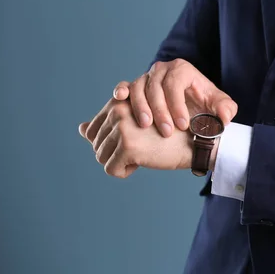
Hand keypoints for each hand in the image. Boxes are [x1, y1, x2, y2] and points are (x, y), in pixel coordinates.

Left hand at [78, 98, 193, 177]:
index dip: (110, 141)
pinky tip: (143, 162)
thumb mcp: (135, 124)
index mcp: (119, 102)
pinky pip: (111, 169)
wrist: (193, 141)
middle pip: (96, 145)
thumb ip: (108, 124)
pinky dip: (125, 171)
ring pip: (100, 157)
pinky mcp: (127, 145)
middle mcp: (118, 110)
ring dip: (120, 162)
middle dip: (116, 152)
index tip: (134, 139)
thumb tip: (81, 129)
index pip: (92, 130)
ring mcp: (122, 127)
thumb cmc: (167, 134)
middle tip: (142, 147)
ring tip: (143, 153)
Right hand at [112, 59, 237, 137]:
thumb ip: (226, 109)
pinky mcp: (135, 87)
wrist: (190, 109)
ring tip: (146, 125)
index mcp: (182, 69)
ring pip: (139, 88)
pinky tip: (120, 99)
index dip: (178, 105)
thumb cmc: (205, 107)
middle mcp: (162, 69)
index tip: (183, 126)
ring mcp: (146, 77)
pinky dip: (121, 91)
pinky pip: (125, 86)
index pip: (176, 83)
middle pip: (156, 87)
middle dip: (160, 110)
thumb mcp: (220, 107)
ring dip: (140, 106)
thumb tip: (224, 116)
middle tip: (166, 131)